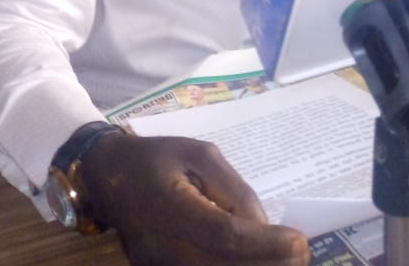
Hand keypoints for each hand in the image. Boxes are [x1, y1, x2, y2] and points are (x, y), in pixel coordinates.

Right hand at [86, 131, 310, 264]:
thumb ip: (233, 189)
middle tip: (301, 255)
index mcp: (168, 206)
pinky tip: (258, 262)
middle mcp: (160, 248)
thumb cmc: (157, 158)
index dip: (264, 244)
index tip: (299, 240)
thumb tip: (263, 225)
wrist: (108, 176)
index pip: (223, 236)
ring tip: (287, 260)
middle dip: (268, 265)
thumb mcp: (199, 154)